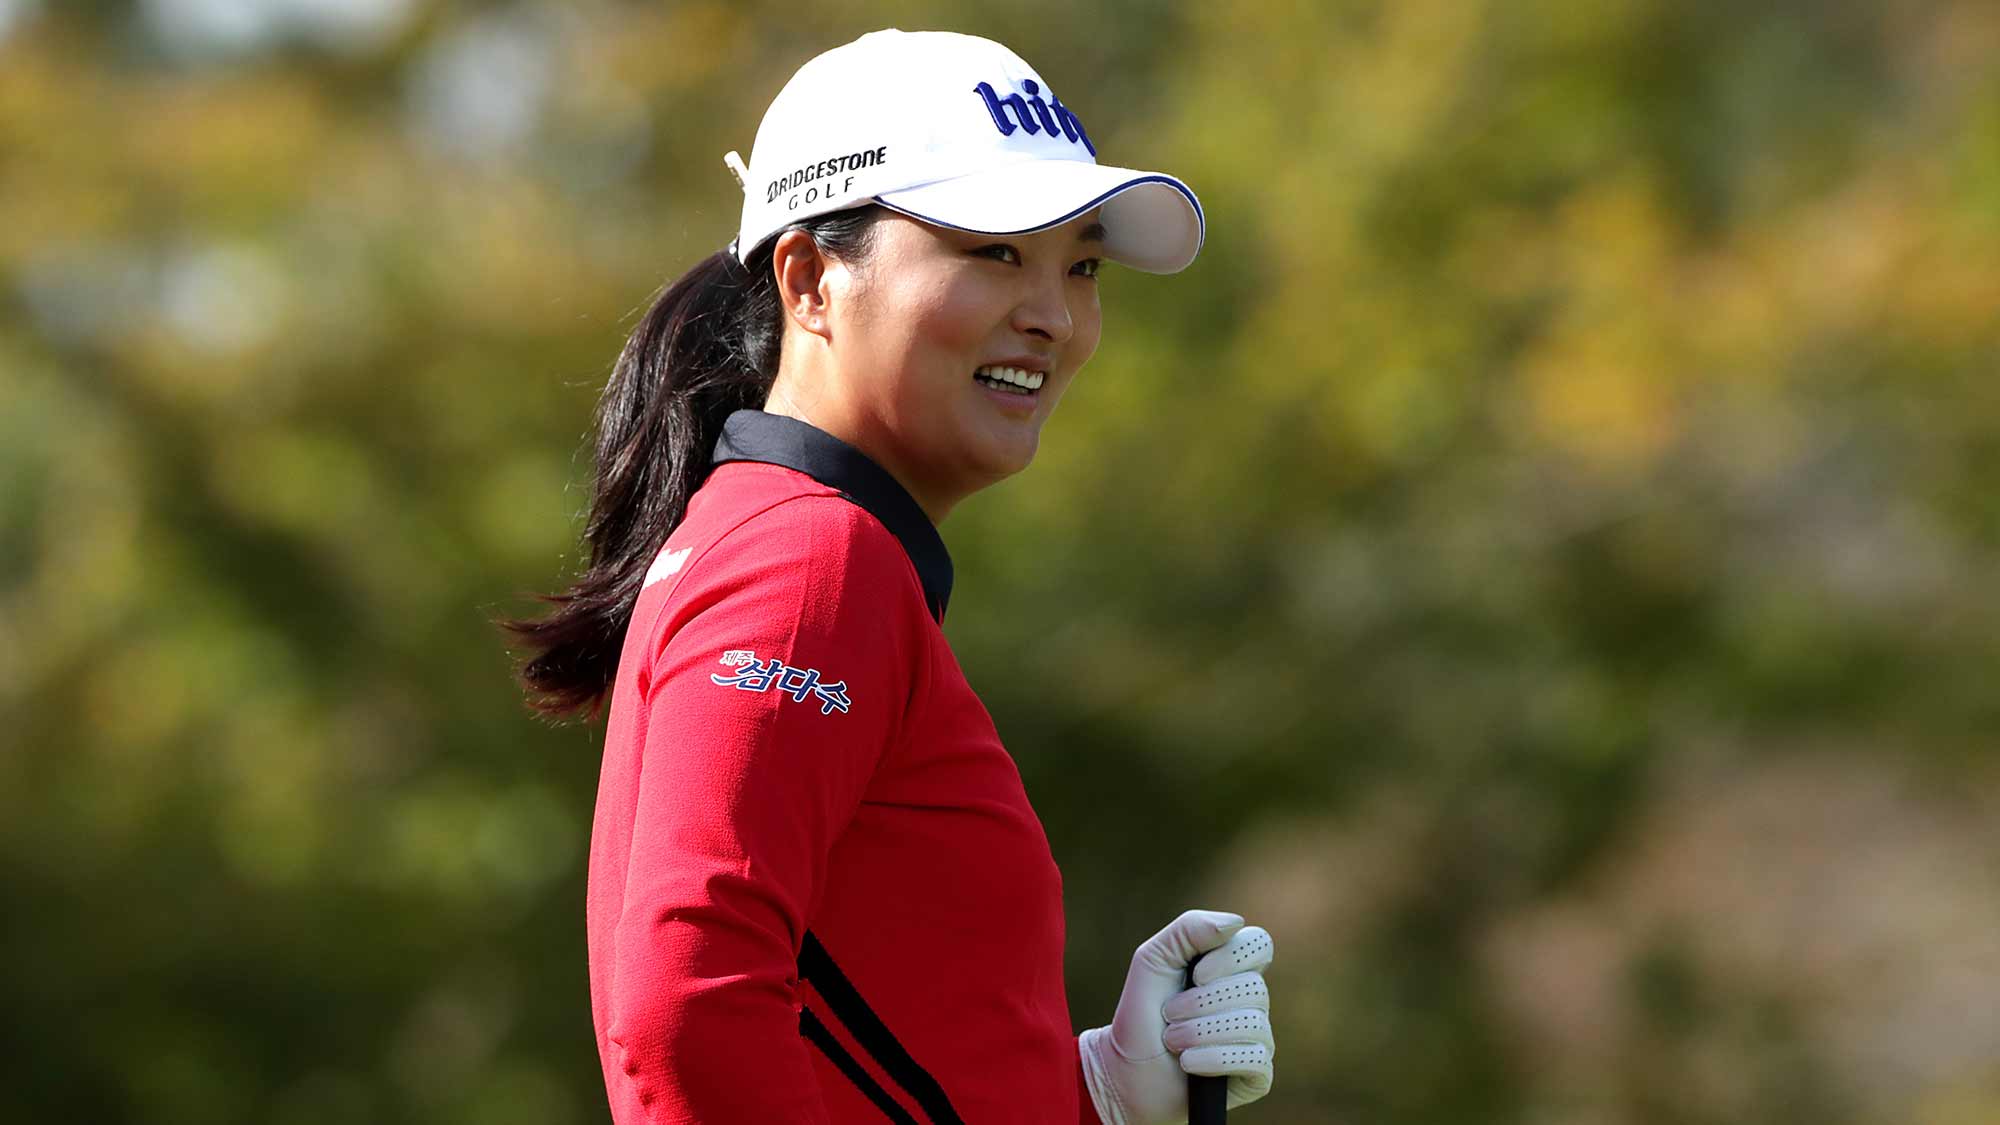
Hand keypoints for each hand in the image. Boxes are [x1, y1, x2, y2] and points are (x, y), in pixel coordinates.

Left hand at [1078, 909, 1275, 1124]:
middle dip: (1200, 1003)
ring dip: (1199, 1032)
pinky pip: (1254, 1059)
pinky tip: (1189, 1063)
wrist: (1126, 1071)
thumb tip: (1236, 923)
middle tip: (1169, 1015)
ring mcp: (1258, 1038)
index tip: (1196, 974)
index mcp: (1232, 969)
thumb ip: (1188, 930)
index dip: (1229, 958)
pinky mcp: (1257, 1075)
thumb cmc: (1142, 1013)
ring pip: (1252, 1023)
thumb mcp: (1153, 959)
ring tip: (1173, 1041)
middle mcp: (1251, 1002)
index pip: (1259, 944)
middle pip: (1253, 987)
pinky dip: (1212, 1059)